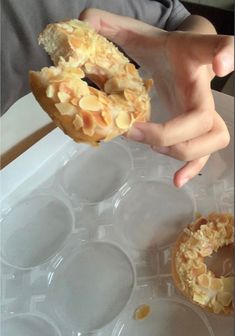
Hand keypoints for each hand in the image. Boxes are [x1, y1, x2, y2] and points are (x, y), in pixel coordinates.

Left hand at [80, 9, 233, 186]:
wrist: (178, 59)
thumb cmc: (161, 49)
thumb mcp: (137, 35)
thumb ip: (111, 27)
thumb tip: (82, 22)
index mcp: (190, 56)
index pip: (216, 47)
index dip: (225, 55)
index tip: (221, 65)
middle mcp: (202, 87)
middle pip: (205, 117)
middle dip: (170, 133)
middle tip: (134, 131)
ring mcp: (204, 111)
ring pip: (213, 138)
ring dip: (181, 150)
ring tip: (153, 147)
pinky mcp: (197, 129)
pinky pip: (205, 154)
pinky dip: (193, 168)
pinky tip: (176, 180)